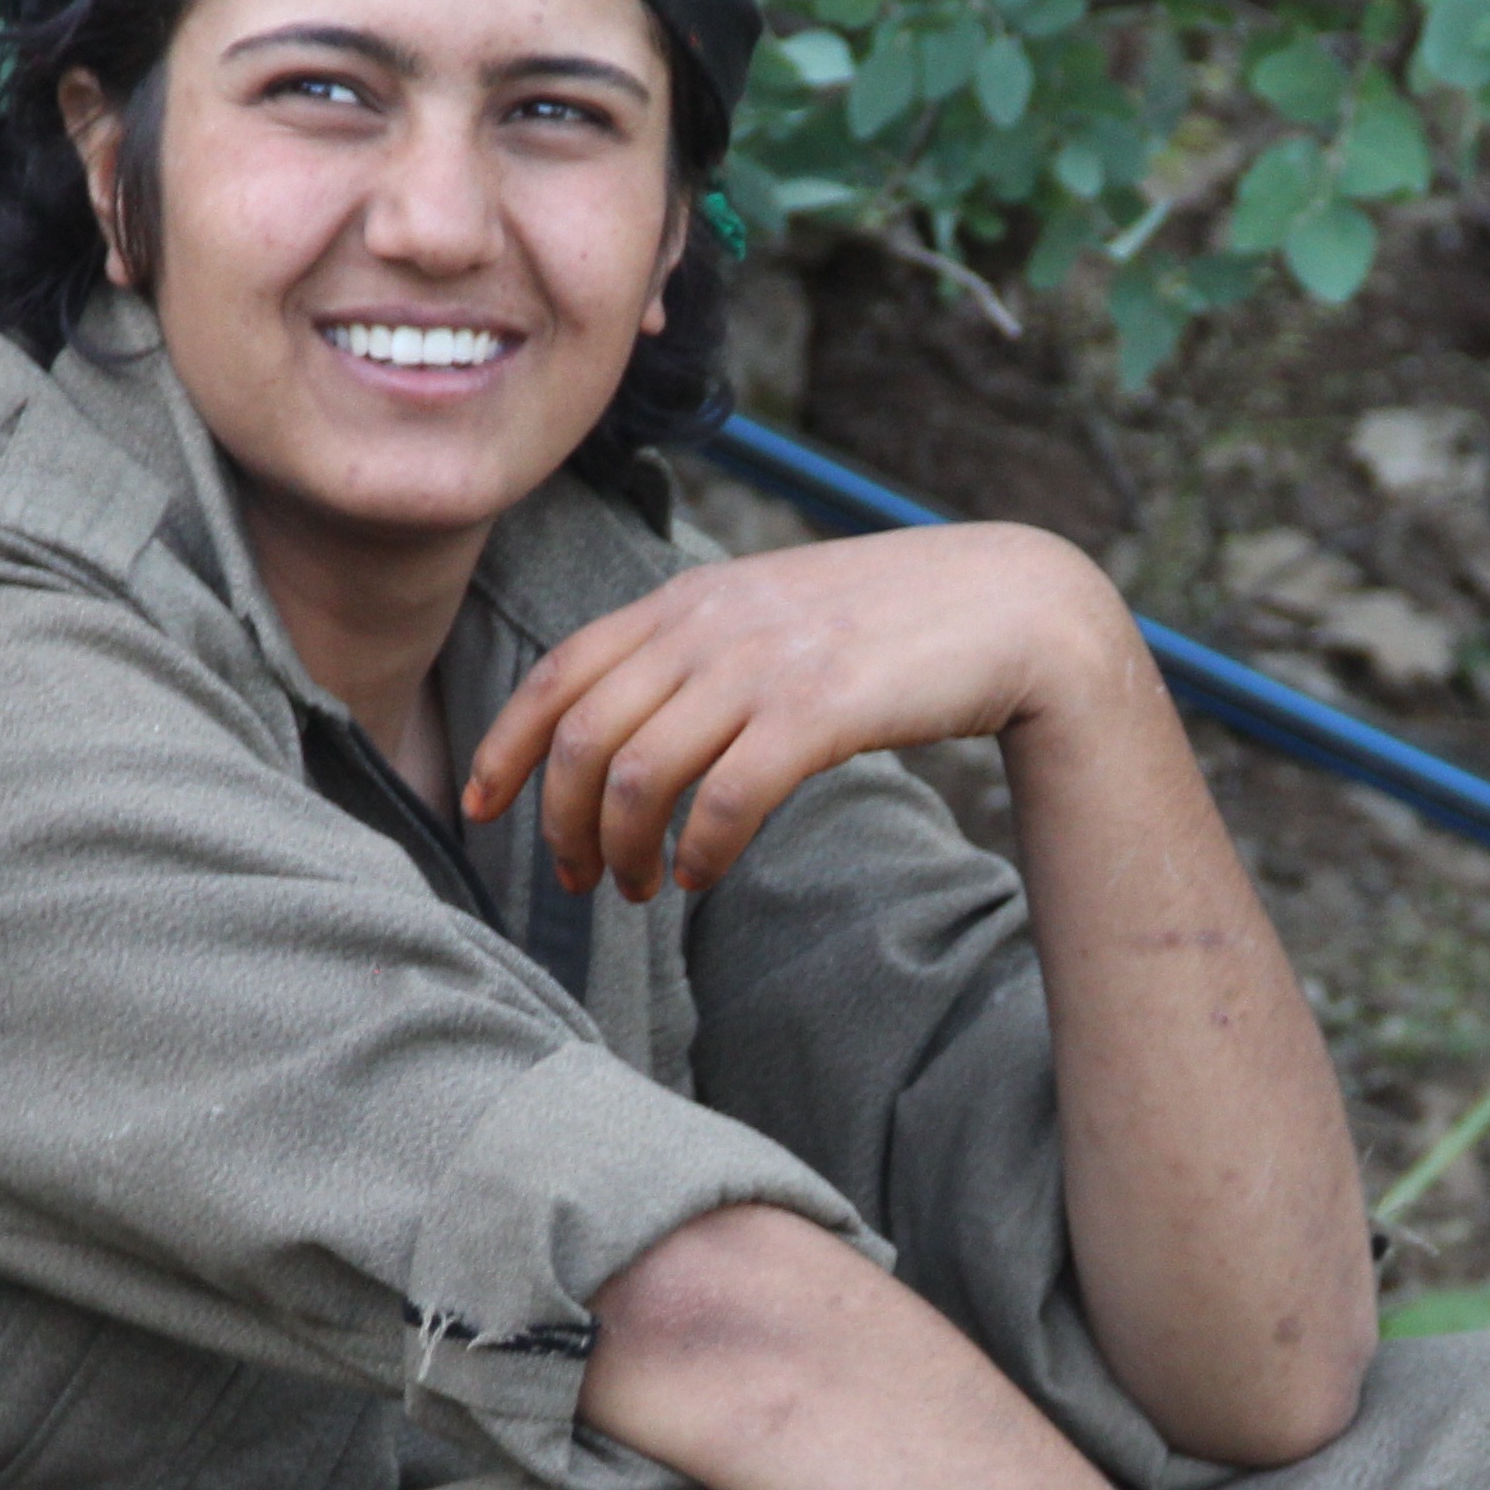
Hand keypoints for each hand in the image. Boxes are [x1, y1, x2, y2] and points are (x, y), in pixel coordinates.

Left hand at [462, 524, 1134, 898]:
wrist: (1012, 606)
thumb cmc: (892, 624)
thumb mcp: (774, 615)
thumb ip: (700, 651)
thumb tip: (631, 725)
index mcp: (688, 600)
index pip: (558, 673)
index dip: (503, 747)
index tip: (477, 808)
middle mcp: (709, 625)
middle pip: (580, 736)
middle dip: (557, 821)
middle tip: (573, 879)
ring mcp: (761, 666)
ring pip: (635, 775)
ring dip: (619, 849)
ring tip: (635, 889)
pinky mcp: (816, 713)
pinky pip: (721, 801)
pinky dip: (696, 853)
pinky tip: (699, 877)